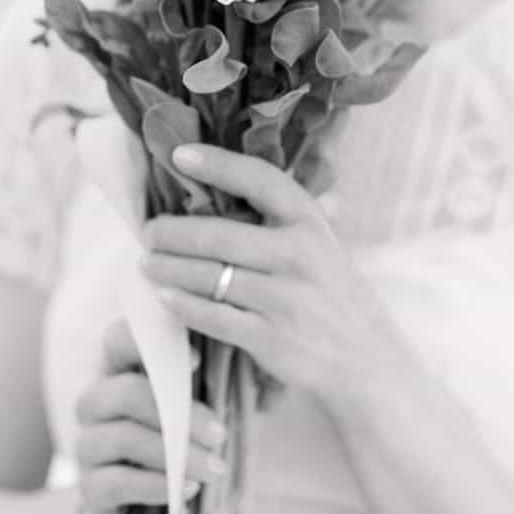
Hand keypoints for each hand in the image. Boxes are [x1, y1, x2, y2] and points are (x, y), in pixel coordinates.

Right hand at [72, 316, 229, 513]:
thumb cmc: (185, 441)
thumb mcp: (203, 403)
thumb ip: (215, 376)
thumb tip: (256, 363)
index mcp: (121, 369)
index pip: (117, 337)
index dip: (151, 343)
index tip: (198, 361)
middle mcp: (97, 401)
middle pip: (123, 392)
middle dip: (178, 413)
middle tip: (221, 433)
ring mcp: (88, 444)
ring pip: (122, 436)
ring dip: (173, 453)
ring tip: (215, 469)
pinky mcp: (89, 487)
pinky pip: (114, 481)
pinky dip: (154, 486)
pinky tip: (187, 491)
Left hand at [144, 143, 411, 420]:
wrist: (367, 359)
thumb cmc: (333, 295)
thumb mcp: (322, 246)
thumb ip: (283, 220)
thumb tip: (223, 186)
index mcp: (310, 223)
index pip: (260, 180)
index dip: (218, 164)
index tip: (180, 154)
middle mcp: (299, 255)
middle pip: (218, 235)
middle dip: (172, 232)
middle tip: (148, 231)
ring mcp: (285, 299)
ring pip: (209, 276)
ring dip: (167, 268)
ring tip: (147, 263)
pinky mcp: (271, 339)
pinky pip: (213, 316)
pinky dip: (182, 305)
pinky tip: (164, 297)